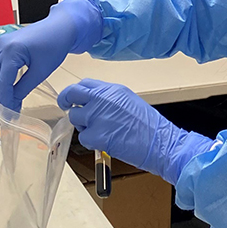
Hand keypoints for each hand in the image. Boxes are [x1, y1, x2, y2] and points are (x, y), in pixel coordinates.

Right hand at [0, 0, 101, 126]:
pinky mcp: (5, 47)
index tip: (6, 116)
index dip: (4, 101)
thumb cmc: (55, 44)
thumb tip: (12, 104)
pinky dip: (0, 82)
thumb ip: (23, 88)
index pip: (3, 82)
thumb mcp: (41, 71)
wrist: (61, 26)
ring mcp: (1, 45)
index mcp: (11, 50)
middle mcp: (2, 46)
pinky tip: (2, 96)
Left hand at [57, 79, 213, 184]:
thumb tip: (92, 102)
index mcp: (111, 90)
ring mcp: (97, 117)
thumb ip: (108, 99)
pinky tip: (105, 142)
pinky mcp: (96, 135)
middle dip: (66, 101)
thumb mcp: (128, 101)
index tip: (73, 98)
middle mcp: (102, 99)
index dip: (76, 92)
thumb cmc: (149, 126)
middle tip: (67, 107)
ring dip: (83, 126)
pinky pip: (83, 138)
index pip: (84, 84)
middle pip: (72, 94)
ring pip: (75, 118)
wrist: (160, 142)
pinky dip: (91, 142)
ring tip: (100, 131)